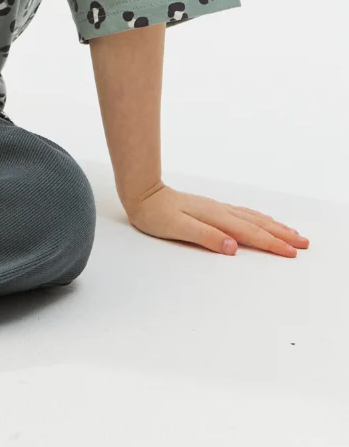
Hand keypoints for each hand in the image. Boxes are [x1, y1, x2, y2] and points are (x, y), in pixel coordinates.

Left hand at [124, 183, 310, 255]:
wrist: (142, 193)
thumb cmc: (156, 214)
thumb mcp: (178, 229)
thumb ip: (205, 237)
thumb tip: (233, 246)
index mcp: (215, 218)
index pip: (250, 234)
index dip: (272, 244)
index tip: (292, 253)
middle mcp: (220, 211)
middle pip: (257, 224)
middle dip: (282, 235)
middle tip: (304, 243)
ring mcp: (216, 208)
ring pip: (252, 217)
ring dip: (273, 225)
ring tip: (291, 232)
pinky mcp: (210, 208)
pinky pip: (242, 213)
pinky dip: (258, 218)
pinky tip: (260, 220)